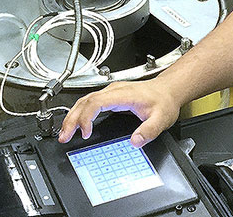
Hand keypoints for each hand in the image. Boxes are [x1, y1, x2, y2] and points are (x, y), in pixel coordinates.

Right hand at [58, 80, 181, 146]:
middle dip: (72, 119)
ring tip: (64, 133)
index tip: (85, 132)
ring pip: (84, 100)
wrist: (168, 91)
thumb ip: (149, 131)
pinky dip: (79, 113)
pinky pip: (89, 102)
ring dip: (72, 116)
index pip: (96, 102)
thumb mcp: (161, 119)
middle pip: (85, 101)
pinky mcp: (110, 96)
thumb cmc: (163, 102)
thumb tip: (135, 141)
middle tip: (64, 136)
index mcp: (123, 94)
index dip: (86, 117)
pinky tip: (76, 124)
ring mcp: (111, 92)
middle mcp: (114, 91)